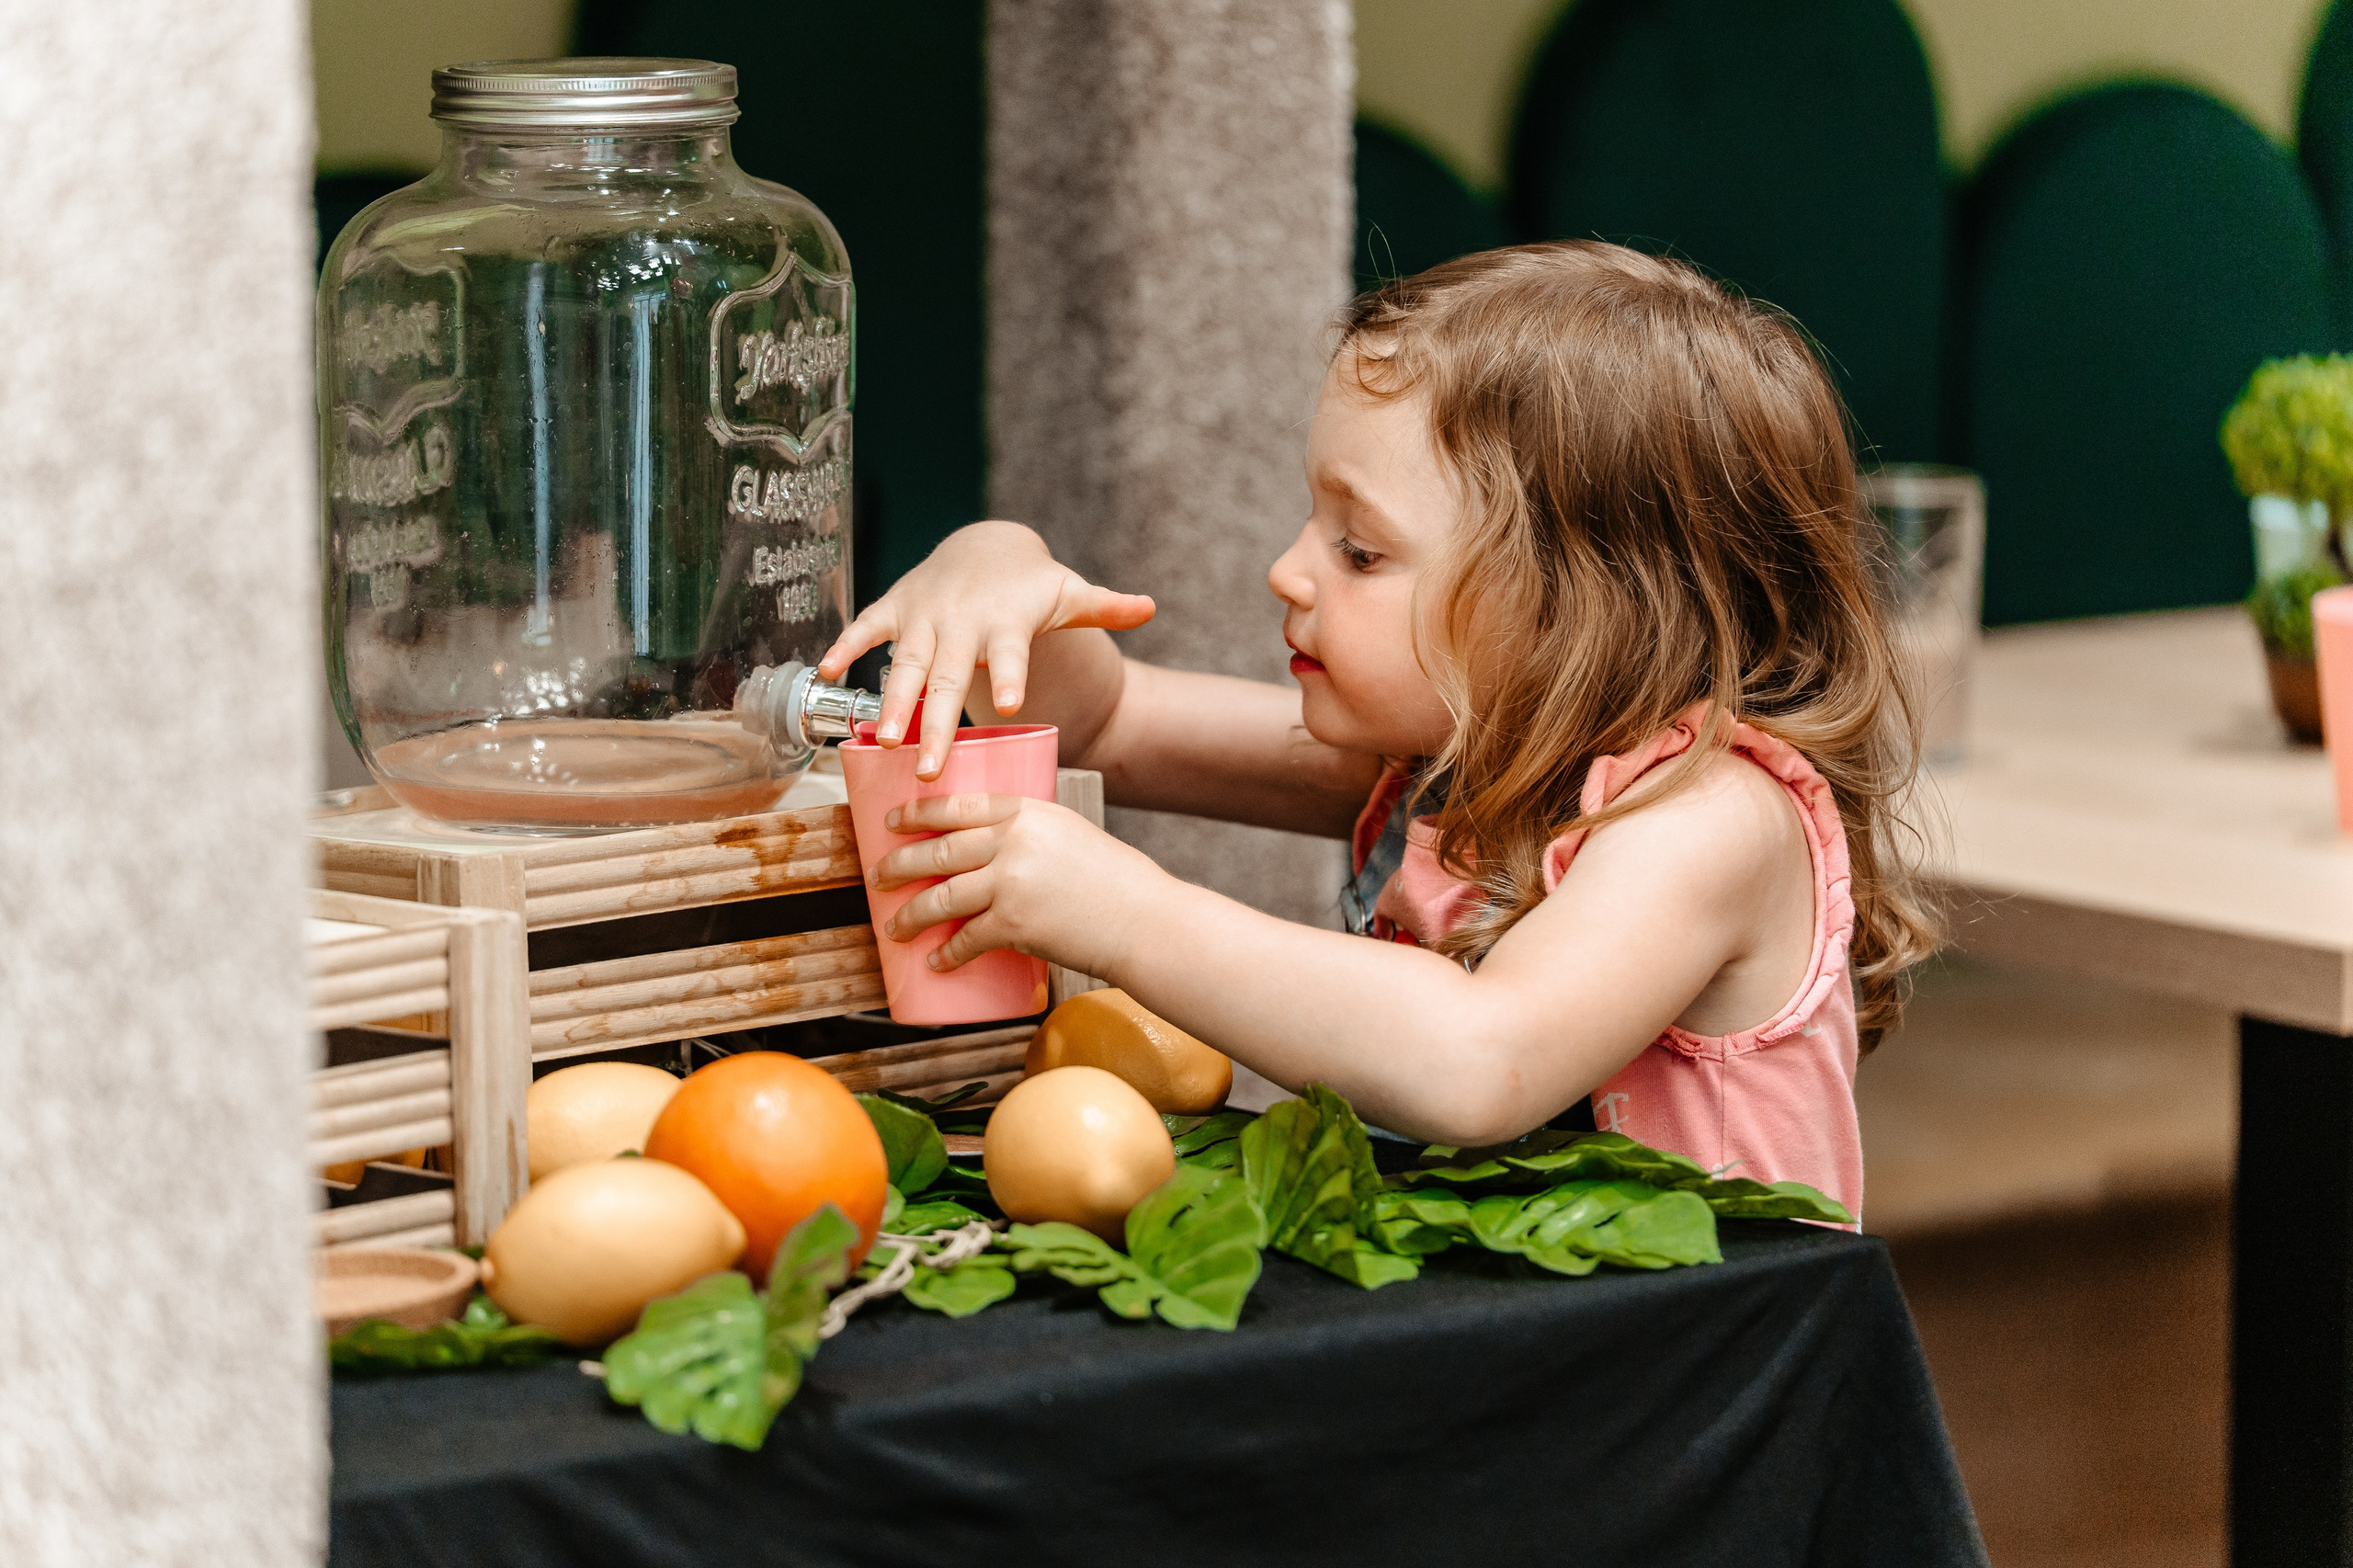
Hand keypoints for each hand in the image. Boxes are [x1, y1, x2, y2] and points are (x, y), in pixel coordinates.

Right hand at [817, 521, 1154, 778]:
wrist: (986, 546)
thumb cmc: (1030, 586)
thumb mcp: (1068, 594)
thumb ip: (1105, 605)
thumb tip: (1151, 605)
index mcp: (1006, 622)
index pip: (1011, 653)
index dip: (1011, 677)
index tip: (1010, 707)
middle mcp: (962, 621)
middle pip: (949, 677)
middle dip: (938, 723)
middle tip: (930, 767)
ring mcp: (925, 615)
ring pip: (905, 663)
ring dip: (890, 701)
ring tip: (881, 740)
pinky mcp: (896, 608)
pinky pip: (867, 629)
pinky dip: (845, 647)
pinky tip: (823, 674)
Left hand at [869, 793, 1163, 975]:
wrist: (1145, 921)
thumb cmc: (1116, 882)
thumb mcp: (1071, 834)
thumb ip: (1029, 833)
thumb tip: (988, 847)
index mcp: (1027, 811)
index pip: (957, 805)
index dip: (917, 814)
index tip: (892, 822)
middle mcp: (1014, 840)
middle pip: (938, 849)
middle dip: (899, 865)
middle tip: (879, 877)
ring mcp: (1011, 881)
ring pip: (941, 896)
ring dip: (911, 914)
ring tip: (895, 927)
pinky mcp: (1015, 922)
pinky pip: (966, 938)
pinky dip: (948, 953)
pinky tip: (937, 961)